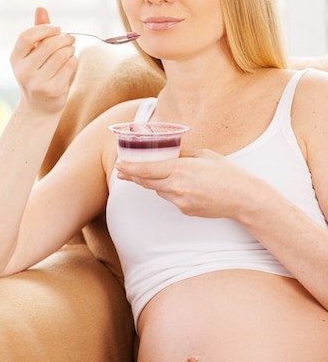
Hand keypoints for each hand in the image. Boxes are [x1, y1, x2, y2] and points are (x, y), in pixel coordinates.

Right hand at [10, 7, 77, 114]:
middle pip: (48, 45)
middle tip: (70, 38)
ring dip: (70, 49)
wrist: (39, 107)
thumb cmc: (37, 74)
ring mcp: (37, 83)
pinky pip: (69, 67)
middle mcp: (23, 71)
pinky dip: (73, 61)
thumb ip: (38, 32)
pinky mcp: (52, 90)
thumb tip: (41, 8)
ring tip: (70, 50)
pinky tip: (71, 62)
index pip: (27, 36)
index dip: (44, 29)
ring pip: (61, 56)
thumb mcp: (33, 54)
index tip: (57, 29)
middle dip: (63, 39)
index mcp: (15, 59)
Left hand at [116, 149, 257, 219]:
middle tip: (122, 171)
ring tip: (149, 176)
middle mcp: (176, 186)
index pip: (146, 169)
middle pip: (146, 182)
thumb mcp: (203, 154)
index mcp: (180, 168)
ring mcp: (179, 201)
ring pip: (158, 190)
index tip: (120, 165)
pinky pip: (171, 198)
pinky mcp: (184, 210)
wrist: (242, 197)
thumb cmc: (226, 172)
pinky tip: (180, 186)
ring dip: (153, 183)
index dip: (130, 168)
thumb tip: (168, 152)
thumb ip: (182, 154)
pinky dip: (170, 191)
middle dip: (132, 176)